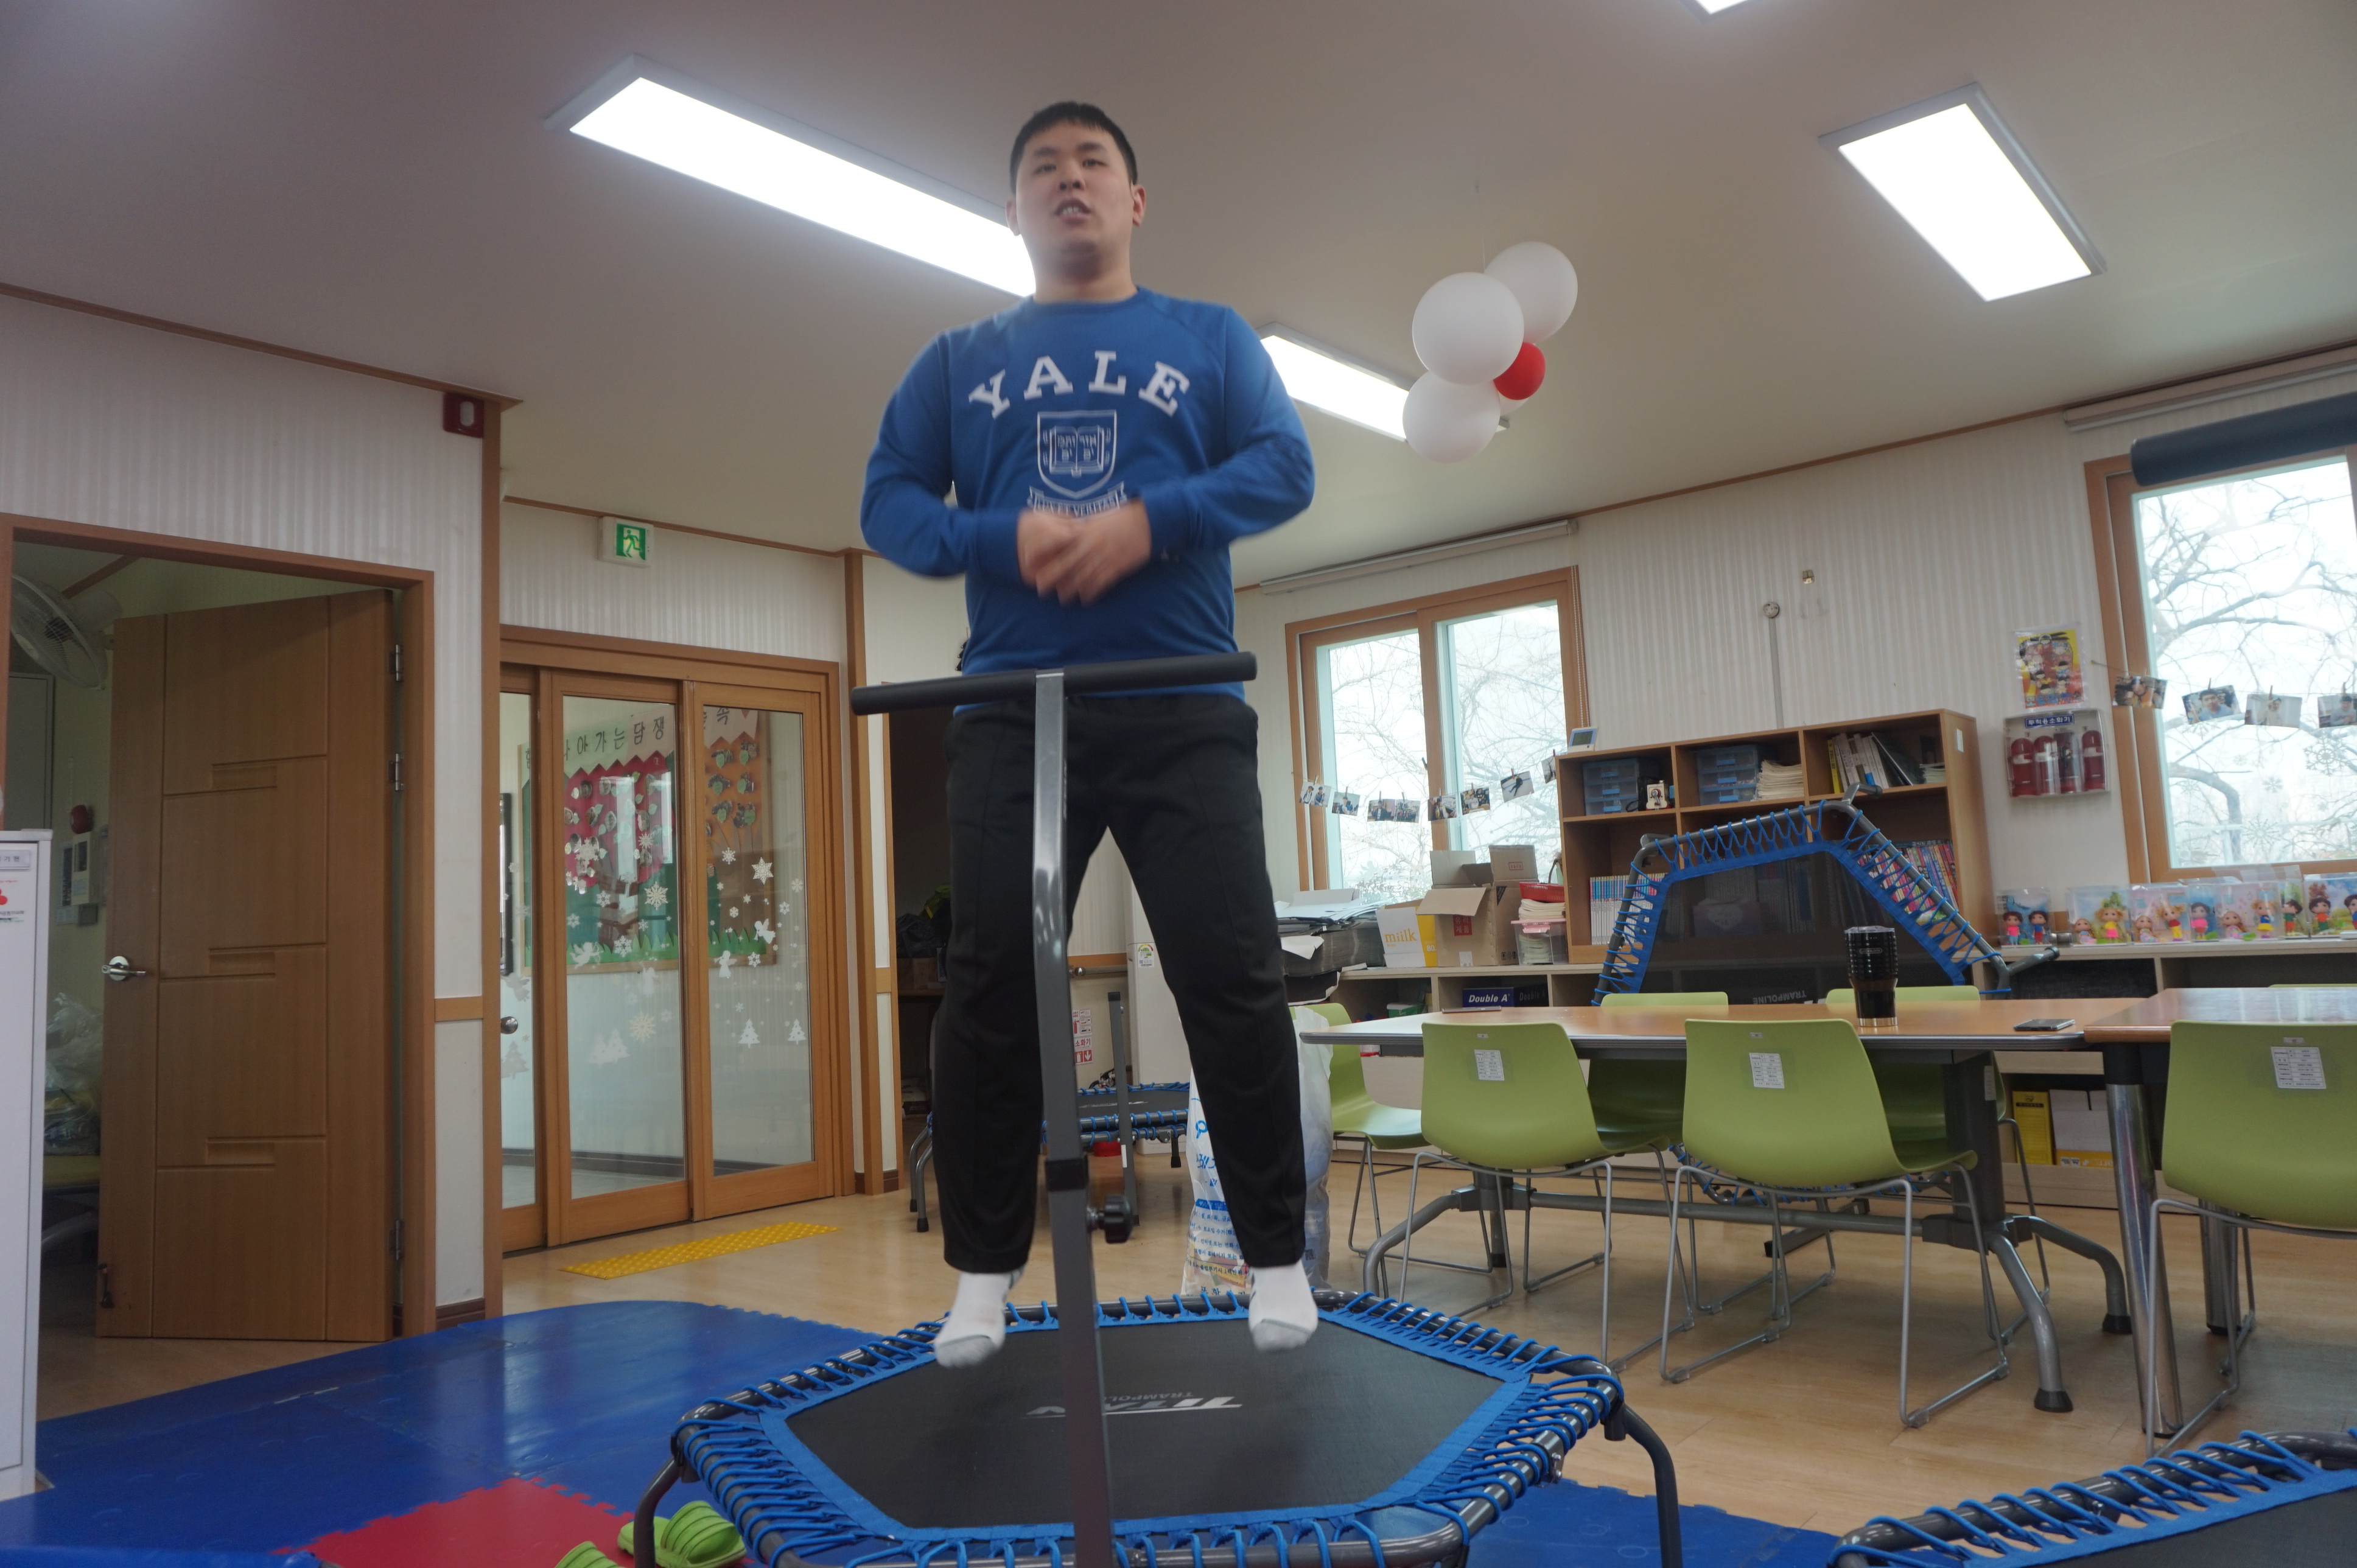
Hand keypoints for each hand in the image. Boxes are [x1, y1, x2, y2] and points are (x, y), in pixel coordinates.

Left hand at [1020, 500, 1152, 604]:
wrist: (1148, 521)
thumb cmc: (1121, 517)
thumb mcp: (1098, 518)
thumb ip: (1081, 526)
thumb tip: (1064, 529)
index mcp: (1085, 529)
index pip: (1056, 540)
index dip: (1040, 549)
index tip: (1026, 557)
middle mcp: (1091, 544)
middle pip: (1065, 564)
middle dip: (1051, 576)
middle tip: (1039, 588)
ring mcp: (1104, 557)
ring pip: (1082, 577)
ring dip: (1070, 590)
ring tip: (1062, 598)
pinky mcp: (1118, 567)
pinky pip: (1101, 583)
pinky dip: (1092, 592)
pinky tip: (1085, 599)